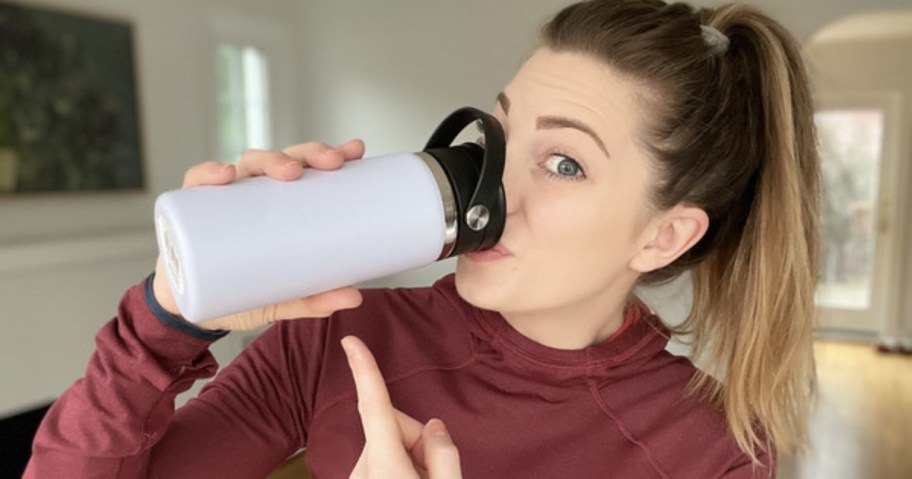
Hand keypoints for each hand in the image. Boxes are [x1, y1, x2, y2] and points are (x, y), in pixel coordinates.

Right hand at [152, 140, 365, 330]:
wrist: (194, 308)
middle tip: (330, 164)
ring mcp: (223, 198)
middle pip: (282, 159)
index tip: (355, 151)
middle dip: (308, 153)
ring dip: (268, 159)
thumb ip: (314, 299)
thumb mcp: (283, 299)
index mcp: (281, 202)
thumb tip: (355, 296)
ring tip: (285, 171)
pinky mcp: (190, 209)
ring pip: (247, 163)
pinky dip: (207, 173)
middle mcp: (255, 192)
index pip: (306, 167)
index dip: (329, 152)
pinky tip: (224, 175)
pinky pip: (195, 182)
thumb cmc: (244, 291)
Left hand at [342, 336, 461, 478]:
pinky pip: (385, 457)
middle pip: (396, 426)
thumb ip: (445, 453)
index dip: (364, 370)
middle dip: (419, 441)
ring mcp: (358, 477)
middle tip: (434, 473)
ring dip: (412, 457)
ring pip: (392, 442)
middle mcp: (363, 469)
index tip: (350, 341)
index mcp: (385, 467)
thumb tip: (434, 426)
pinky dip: (401, 466)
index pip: (375, 408)